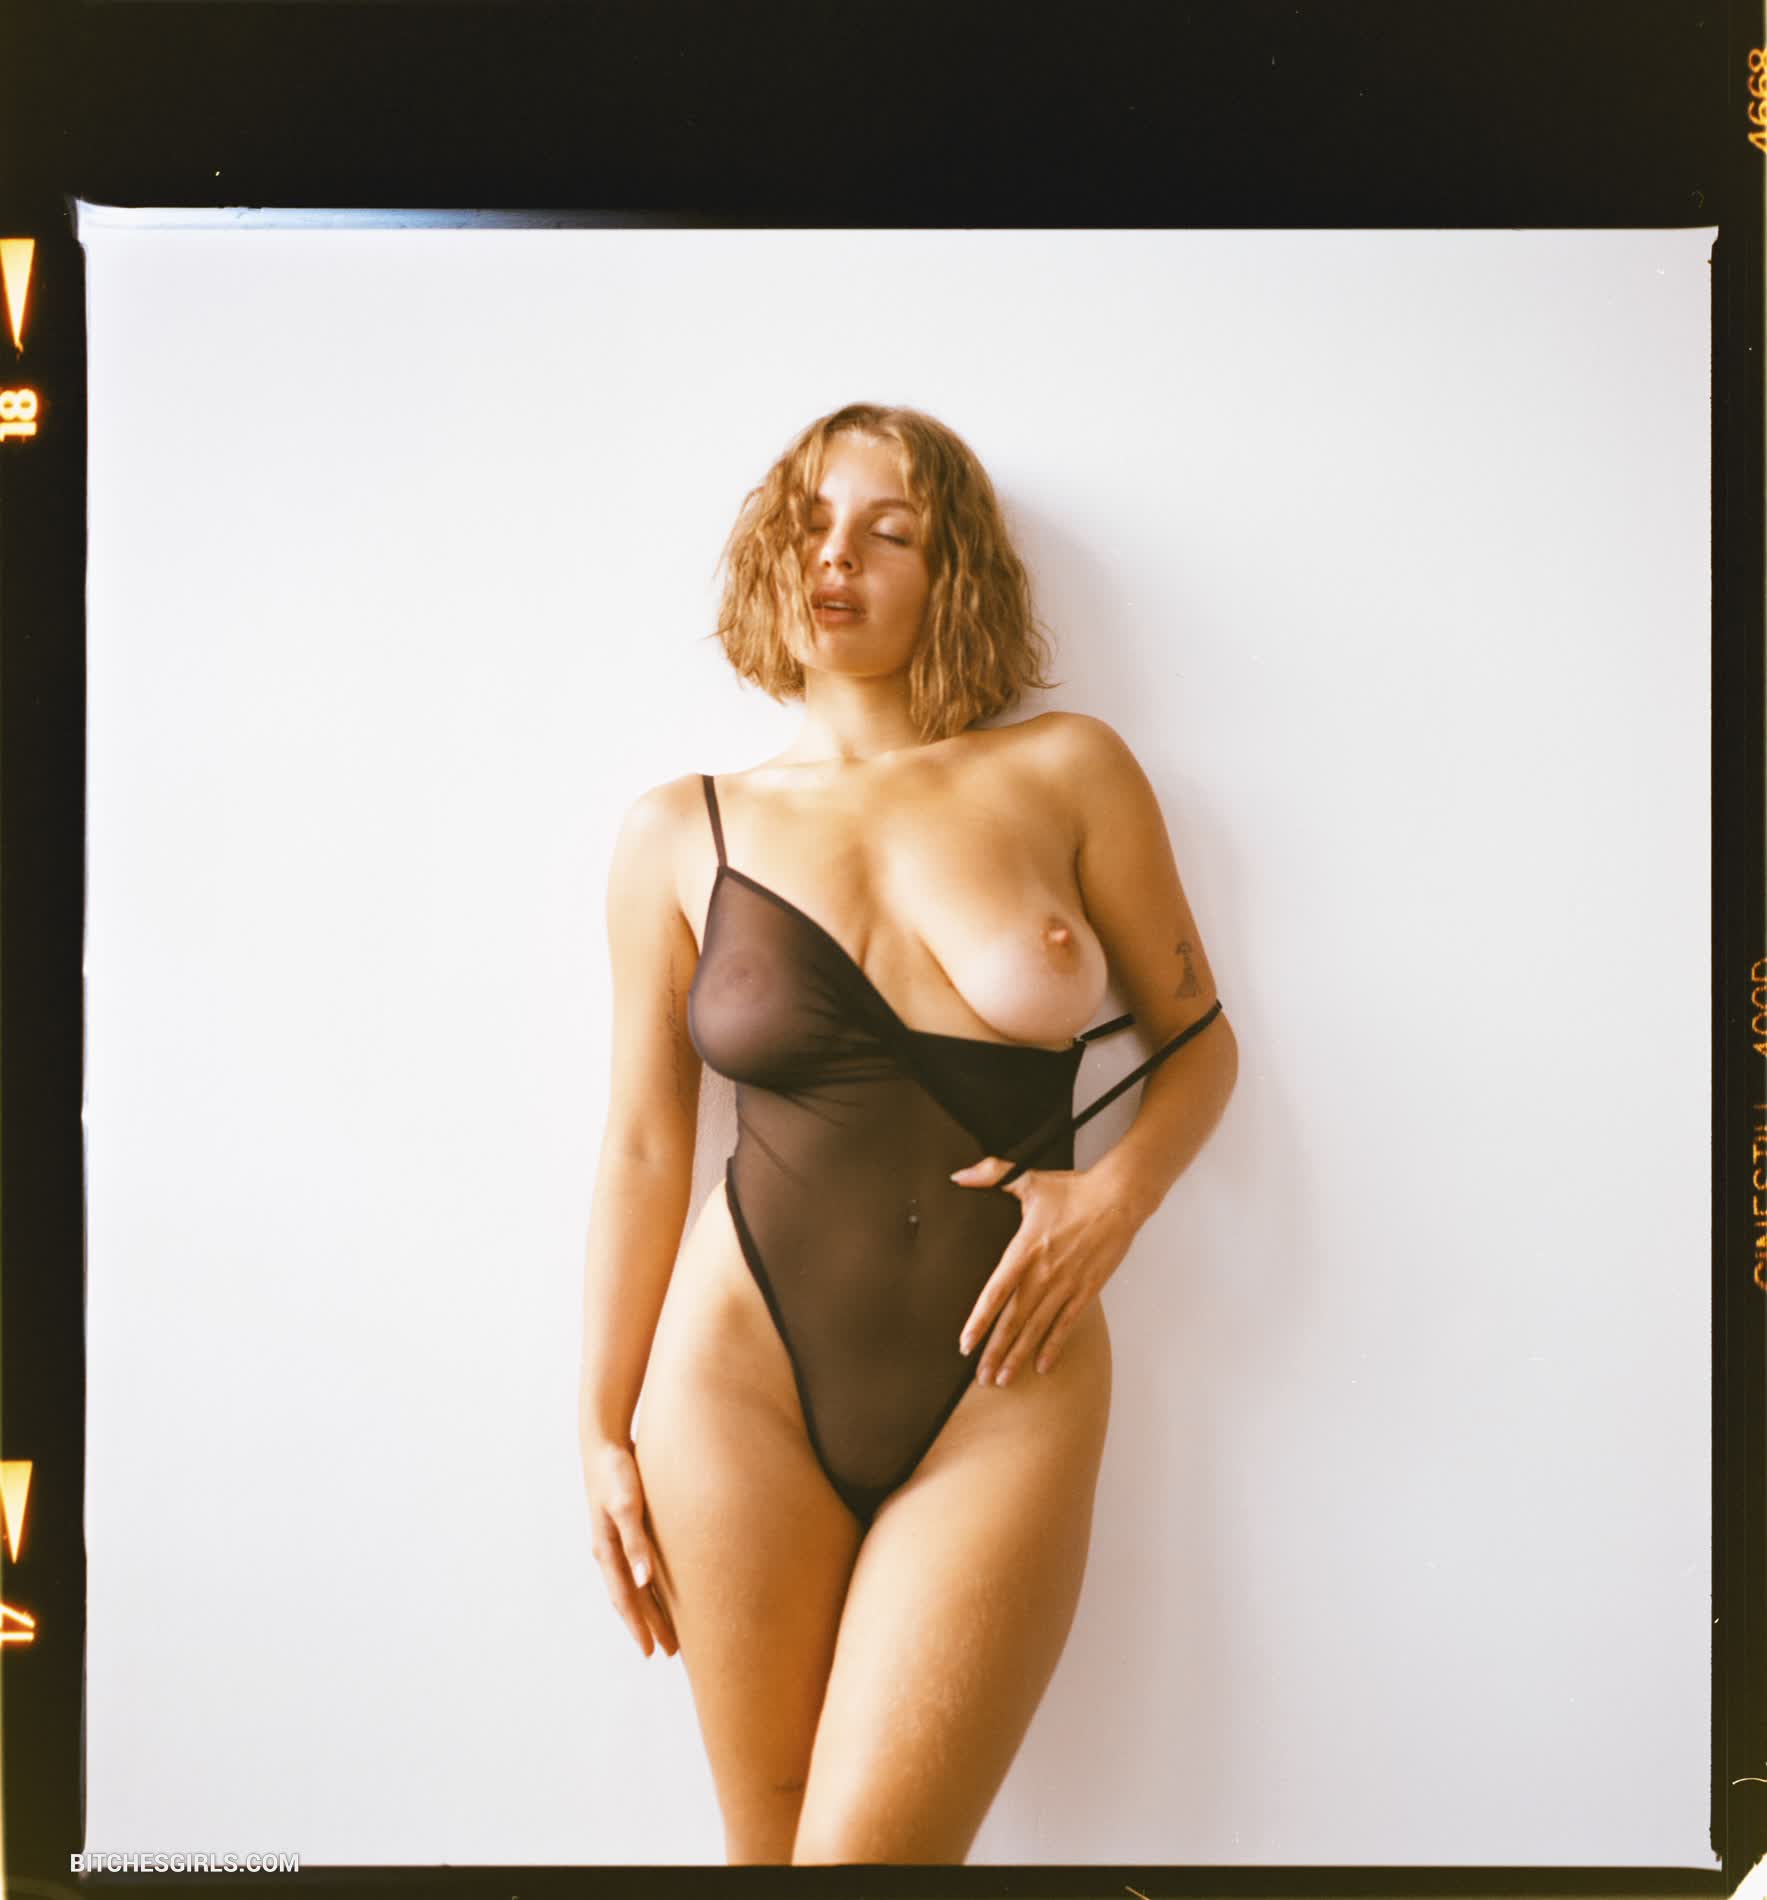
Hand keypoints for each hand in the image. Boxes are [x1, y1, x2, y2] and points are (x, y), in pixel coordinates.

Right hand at [581, 1433, 677, 1658]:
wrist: (605, 1441)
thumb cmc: (616, 1471)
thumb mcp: (627, 1505)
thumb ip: (636, 1542)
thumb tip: (644, 1581)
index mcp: (607, 1550)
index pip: (626, 1599)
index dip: (639, 1626)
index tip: (651, 1652)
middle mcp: (609, 1551)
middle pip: (630, 1597)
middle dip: (648, 1624)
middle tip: (668, 1651)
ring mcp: (615, 1540)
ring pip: (634, 1584)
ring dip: (650, 1608)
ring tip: (669, 1629)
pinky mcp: (625, 1527)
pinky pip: (638, 1566)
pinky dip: (650, 1585)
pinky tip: (662, 1589)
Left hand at [946, 1159, 1138, 1384]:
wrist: (1118, 1197)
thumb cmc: (1073, 1189)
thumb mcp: (1028, 1179)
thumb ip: (991, 1175)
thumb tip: (959, 1174)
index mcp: (1024, 1250)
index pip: (995, 1292)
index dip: (979, 1320)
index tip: (965, 1343)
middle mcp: (1043, 1273)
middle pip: (1014, 1320)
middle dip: (995, 1351)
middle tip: (981, 1377)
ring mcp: (1066, 1285)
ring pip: (1037, 1328)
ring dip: (1019, 1356)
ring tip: (1003, 1380)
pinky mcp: (1086, 1290)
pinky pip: (1066, 1324)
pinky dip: (1053, 1346)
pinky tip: (1041, 1366)